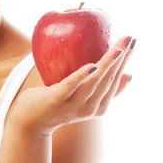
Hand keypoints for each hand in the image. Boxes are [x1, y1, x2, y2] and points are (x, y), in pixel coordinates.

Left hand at [6, 36, 135, 135]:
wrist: (29, 123)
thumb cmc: (58, 105)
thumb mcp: (84, 99)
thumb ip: (105, 90)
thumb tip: (130, 75)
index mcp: (99, 107)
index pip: (116, 80)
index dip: (126, 61)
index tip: (133, 42)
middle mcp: (89, 108)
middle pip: (108, 80)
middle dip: (121, 59)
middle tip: (130, 39)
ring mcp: (73, 105)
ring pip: (94, 83)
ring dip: (107, 65)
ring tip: (118, 49)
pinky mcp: (56, 100)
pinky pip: (70, 86)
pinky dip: (81, 77)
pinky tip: (91, 66)